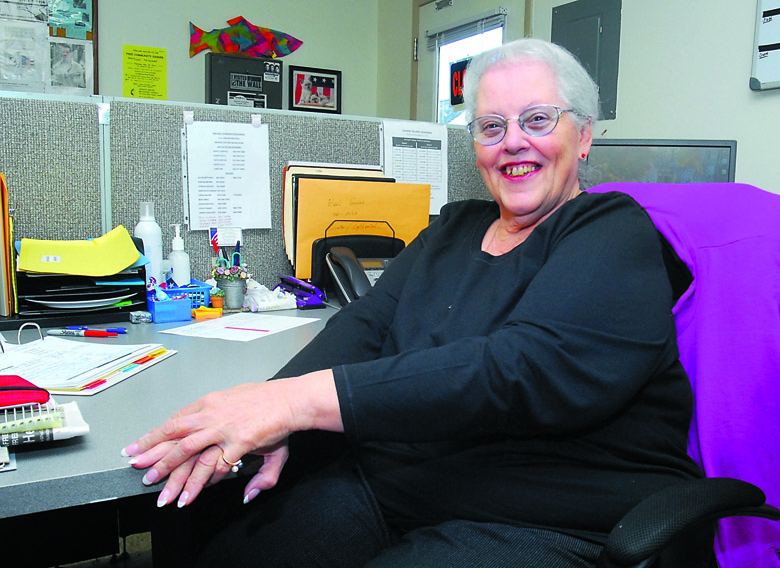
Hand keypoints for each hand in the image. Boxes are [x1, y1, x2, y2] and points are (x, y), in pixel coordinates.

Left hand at [122, 370, 341, 506]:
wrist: (290, 399)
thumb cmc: (266, 400)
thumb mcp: (238, 404)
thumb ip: (220, 422)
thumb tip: (211, 444)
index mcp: (209, 403)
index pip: (174, 422)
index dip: (153, 437)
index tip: (135, 449)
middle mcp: (211, 414)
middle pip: (175, 436)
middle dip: (154, 456)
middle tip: (138, 471)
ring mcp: (224, 428)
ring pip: (190, 453)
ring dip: (175, 476)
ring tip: (164, 496)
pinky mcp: (239, 442)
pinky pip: (217, 465)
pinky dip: (205, 482)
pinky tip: (193, 495)